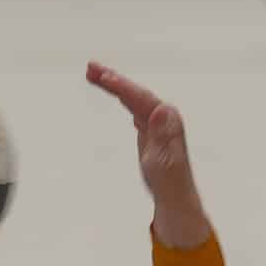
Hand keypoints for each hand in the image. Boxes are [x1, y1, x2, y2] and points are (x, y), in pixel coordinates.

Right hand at [85, 62, 210, 249]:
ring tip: (91, 72)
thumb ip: (163, 138)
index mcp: (167, 120)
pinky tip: (110, 88)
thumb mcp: (164, 163)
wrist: (175, 198)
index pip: (141, 98)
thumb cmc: (170, 184)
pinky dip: (119, 96)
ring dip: (113, 84)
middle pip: (135, 92)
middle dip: (113, 79)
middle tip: (90, 67)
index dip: (122, 86)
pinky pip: (131, 105)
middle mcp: (163, 116)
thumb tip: (158, 110)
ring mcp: (156, 122)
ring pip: (132, 97)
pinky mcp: (148, 129)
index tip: (104, 76)